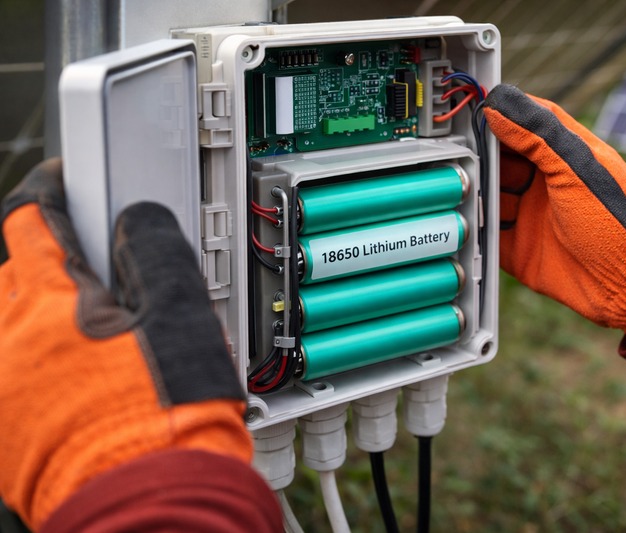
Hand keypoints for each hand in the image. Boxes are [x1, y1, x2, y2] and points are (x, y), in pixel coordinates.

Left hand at [0, 159, 250, 527]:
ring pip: (11, 323)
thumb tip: (138, 220)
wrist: (154, 500)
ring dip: (42, 311)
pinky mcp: (5, 428)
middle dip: (50, 258)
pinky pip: (11, 372)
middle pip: (15, 270)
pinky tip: (80, 379)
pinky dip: (36, 359)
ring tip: (95, 333)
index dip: (55, 192)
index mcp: (51, 304)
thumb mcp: (181, 315)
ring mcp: (2, 388)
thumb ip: (155, 251)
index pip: (33, 220)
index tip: (71, 185)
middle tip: (100, 272)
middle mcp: (11, 341)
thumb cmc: (169, 419)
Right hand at [484, 85, 625, 336]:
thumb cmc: (621, 221)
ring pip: (490, 198)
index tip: (471, 114)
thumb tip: (499, 105)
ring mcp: (530, 217)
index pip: (524, 126)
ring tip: (460, 190)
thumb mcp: (576, 169)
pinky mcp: (518, 250)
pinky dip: (473, 229)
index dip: (499, 117)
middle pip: (500, 162)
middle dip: (480, 159)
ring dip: (475, 193)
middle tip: (458, 156)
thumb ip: (537, 135)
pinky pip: (486, 236)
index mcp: (564, 157)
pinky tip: (462, 221)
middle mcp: (544, 185)